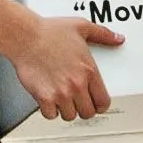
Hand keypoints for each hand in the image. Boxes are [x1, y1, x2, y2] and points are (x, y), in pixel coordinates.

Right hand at [6, 11, 125, 121]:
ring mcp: (61, 93)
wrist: (25, 37)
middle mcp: (77, 85)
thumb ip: (103, 34)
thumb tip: (117, 39)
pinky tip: (49, 101)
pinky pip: (51, 115)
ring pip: (70, 116)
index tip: (95, 103)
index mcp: (89, 71)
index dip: (100, 104)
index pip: (103, 102)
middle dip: (83, 108)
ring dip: (66, 110)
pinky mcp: (44, 97)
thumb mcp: (82, 27)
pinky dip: (50, 111)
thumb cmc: (49, 32)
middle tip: (77, 101)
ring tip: (62, 100)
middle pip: (88, 113)